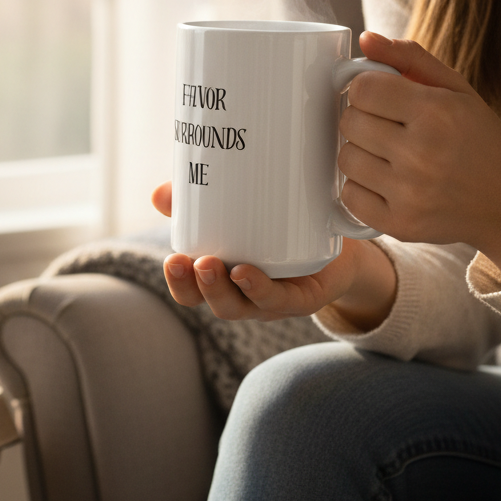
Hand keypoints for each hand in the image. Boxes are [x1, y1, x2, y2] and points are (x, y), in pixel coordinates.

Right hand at [149, 182, 396, 328]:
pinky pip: (281, 299)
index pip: (192, 291)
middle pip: (214, 302)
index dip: (179, 283)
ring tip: (213, 265)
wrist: (340, 235)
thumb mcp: (239, 207)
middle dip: (197, 287)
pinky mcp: (304, 296)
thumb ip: (199, 199)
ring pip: (241, 306)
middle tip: (189, 262)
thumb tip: (159, 194)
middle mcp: (246, 293)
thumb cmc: (280, 222)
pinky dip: (261, 290)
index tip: (172, 260)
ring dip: (222, 290)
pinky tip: (248, 274)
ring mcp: (274, 298)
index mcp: (225, 277)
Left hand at [341, 32, 500, 281]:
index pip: (362, 89)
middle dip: (363, 118)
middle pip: (349, 122)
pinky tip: (385, 180)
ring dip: (360, 152)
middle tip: (387, 126)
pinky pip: (348, 195)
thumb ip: (409, 58)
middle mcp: (421, 154)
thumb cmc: (477, 139)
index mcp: (436, 113)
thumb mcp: (455, 89)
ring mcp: (409, 193)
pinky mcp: (399, 224)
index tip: (380, 97)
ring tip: (388, 153)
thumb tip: (365, 39)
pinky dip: (360, 187)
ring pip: (344, 158)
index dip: (366, 89)